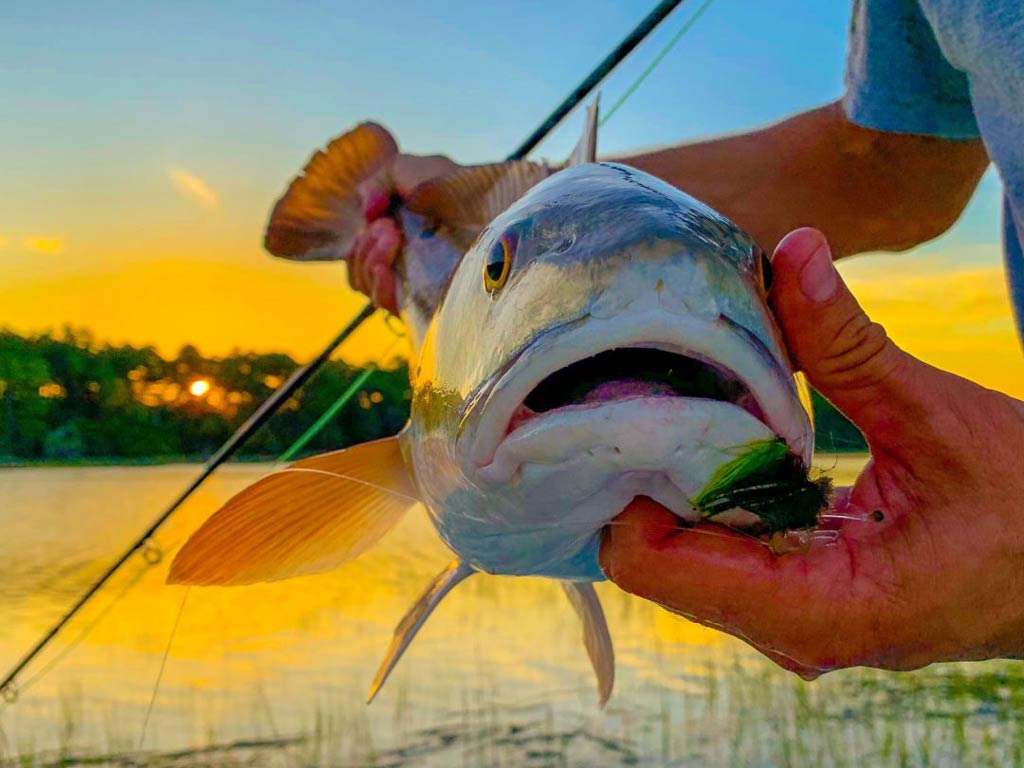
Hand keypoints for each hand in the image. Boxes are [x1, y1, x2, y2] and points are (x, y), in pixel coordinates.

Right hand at [348, 154, 459, 311]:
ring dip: (369, 259)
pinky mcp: (426, 303)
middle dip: (365, 246)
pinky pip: (384, 303)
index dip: (360, 241)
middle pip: (359, 272)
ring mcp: (415, 286)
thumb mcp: (411, 170)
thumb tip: (366, 212)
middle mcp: (405, 265)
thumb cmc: (459, 188)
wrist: (494, 209)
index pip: (360, 255)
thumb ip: (378, 184)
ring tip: (393, 236)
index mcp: (398, 239)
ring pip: (366, 287)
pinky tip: (384, 268)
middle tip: (388, 226)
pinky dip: (377, 285)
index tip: (377, 215)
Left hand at [600, 227, 1023, 677]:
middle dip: (646, 471)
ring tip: (685, 401)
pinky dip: (714, 491)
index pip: (656, 567)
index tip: (630, 404)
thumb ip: (853, 345)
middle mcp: (793, 632)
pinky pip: (725, 548)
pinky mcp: (803, 599)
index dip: (627, 481)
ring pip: (687, 554)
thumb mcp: (942, 421)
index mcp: (821, 611)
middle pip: (658, 557)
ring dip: (679, 478)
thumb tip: (792, 249)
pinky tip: (726, 436)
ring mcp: (794, 622)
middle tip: (648, 385)